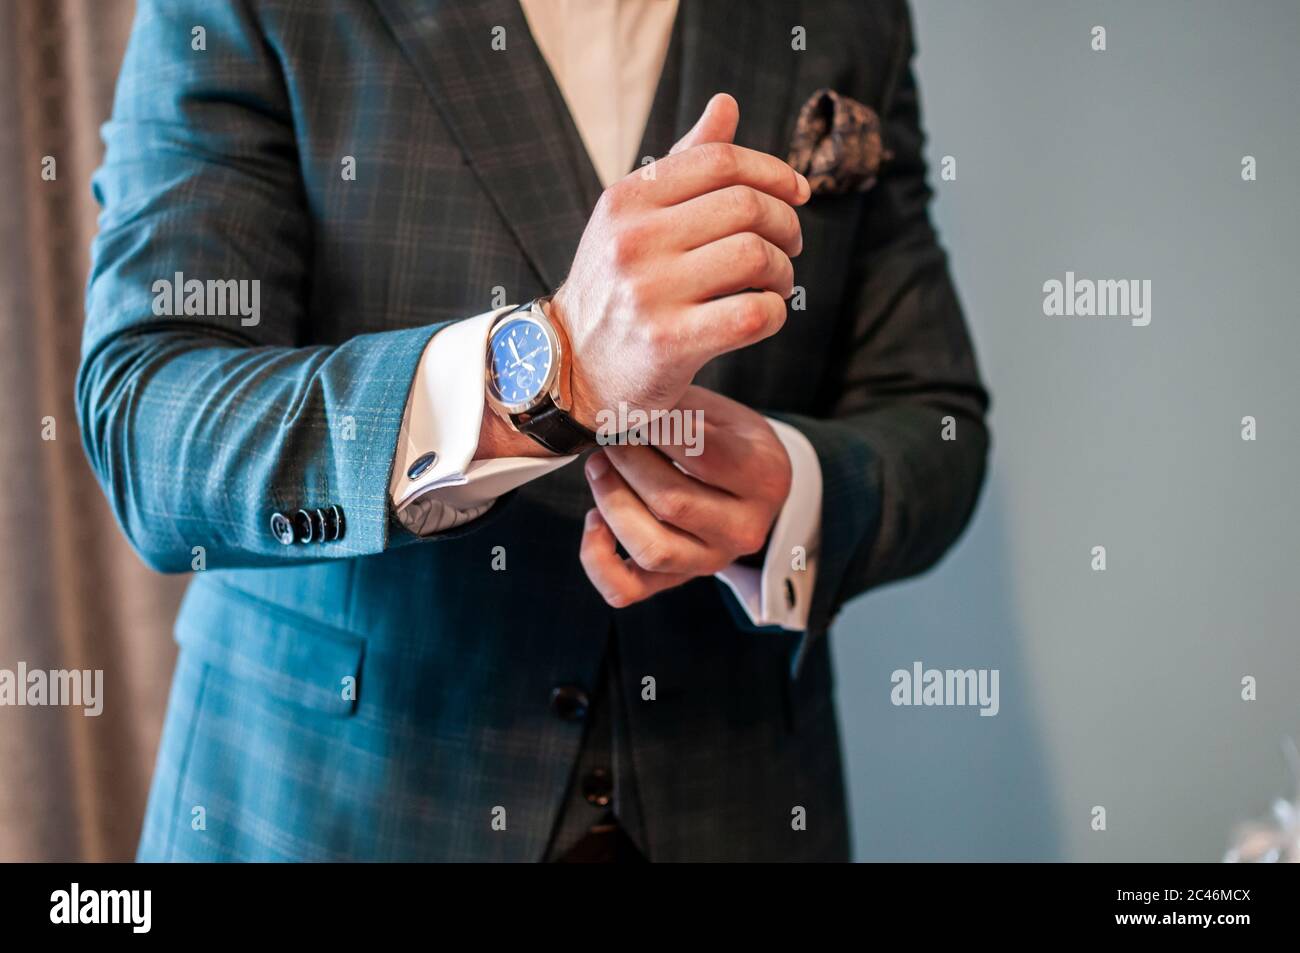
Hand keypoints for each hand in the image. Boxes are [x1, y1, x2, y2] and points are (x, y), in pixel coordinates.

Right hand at [550, 93, 809, 428]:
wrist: (573, 367)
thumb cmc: (617, 286)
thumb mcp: (633, 219)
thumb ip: (682, 165)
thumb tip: (726, 105)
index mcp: (626, 200)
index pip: (720, 161)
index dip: (774, 171)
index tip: (798, 194)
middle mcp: (633, 241)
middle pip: (747, 207)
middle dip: (785, 225)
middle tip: (788, 247)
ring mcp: (649, 293)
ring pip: (755, 257)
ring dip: (783, 271)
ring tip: (776, 284)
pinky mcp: (669, 343)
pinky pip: (754, 314)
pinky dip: (775, 312)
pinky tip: (763, 315)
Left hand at [579, 386, 792, 606]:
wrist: (747, 483)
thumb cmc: (726, 438)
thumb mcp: (719, 412)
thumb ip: (679, 408)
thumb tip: (622, 403)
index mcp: (766, 478)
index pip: (702, 455)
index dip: (656, 429)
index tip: (632, 406)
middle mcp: (746, 529)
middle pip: (671, 503)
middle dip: (627, 462)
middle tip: (610, 434)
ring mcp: (712, 561)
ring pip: (650, 548)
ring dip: (611, 502)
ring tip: (599, 466)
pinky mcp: (678, 579)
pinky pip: (626, 588)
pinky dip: (597, 557)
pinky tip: (594, 519)